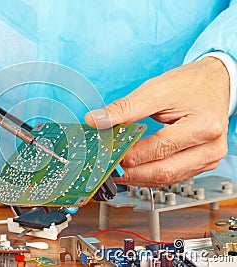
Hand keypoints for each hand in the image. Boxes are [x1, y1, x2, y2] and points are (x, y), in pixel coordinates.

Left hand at [85, 57, 229, 186]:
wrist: (215, 82)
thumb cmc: (190, 84)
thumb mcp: (155, 90)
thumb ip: (124, 108)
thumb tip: (97, 121)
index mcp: (203, 126)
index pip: (159, 149)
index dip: (130, 155)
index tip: (108, 154)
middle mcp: (211, 147)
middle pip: (164, 171)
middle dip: (132, 173)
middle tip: (109, 169)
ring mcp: (208, 158)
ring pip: (168, 179)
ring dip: (139, 178)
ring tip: (117, 171)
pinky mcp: (202, 163)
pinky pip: (173, 176)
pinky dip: (151, 175)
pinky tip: (134, 171)